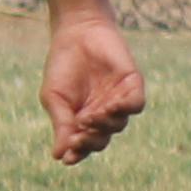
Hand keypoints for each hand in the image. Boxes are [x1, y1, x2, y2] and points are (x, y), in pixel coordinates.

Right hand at [45, 14, 149, 161]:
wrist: (76, 33)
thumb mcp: (54, 97)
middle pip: (101, 139)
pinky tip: (110, 106)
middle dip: (89, 141)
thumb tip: (58, 156)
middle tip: (78, 134)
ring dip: (104, 124)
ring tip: (89, 116)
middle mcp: (103, 115)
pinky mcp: (132, 85)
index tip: (69, 157)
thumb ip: (61, 124)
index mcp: (82, 121)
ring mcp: (118, 101)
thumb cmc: (62, 66)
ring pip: (118, 125)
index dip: (78, 153)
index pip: (84, 145)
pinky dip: (124, 109)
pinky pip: (135, 105)